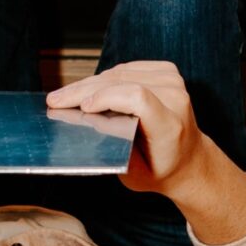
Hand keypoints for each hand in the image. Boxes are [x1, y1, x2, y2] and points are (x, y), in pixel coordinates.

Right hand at [47, 61, 208, 199]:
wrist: (188, 160)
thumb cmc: (161, 169)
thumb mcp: (136, 176)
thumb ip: (116, 151)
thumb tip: (88, 126)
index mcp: (170, 125)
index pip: (137, 98)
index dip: (106, 97)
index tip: (83, 107)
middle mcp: (176, 99)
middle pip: (123, 82)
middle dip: (84, 91)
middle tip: (56, 100)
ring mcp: (174, 82)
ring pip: (121, 73)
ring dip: (90, 83)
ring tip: (66, 95)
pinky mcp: (168, 72)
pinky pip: (128, 69)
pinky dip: (106, 78)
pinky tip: (88, 88)